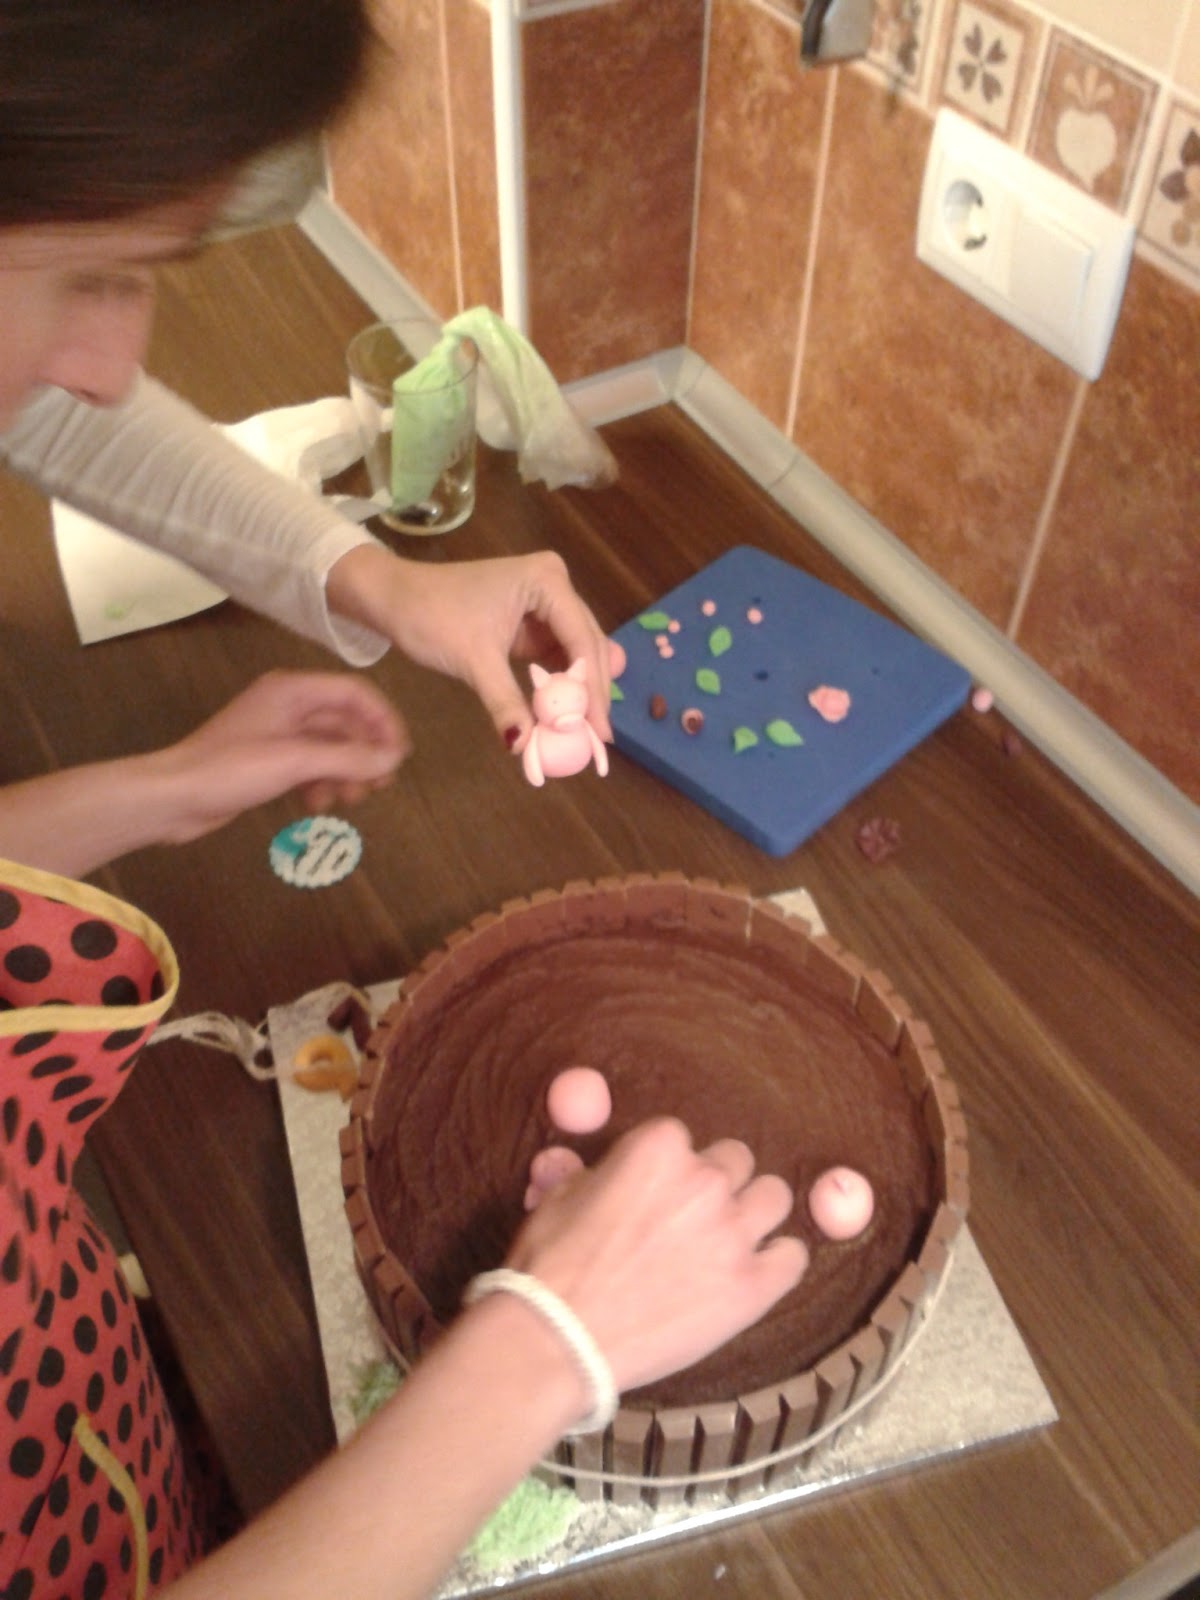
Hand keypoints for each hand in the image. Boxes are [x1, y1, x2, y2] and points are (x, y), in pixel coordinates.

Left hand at [155, 669, 408, 841]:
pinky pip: (311, 766)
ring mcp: (279, 733)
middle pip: (346, 722)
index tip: (398, 755)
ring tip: (348, 800)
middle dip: (364, 754)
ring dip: (344, 773)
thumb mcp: (295, 762)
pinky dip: (321, 783)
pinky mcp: (270, 760)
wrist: (174, 798)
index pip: (355, 693)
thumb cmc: (230, 770)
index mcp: (293, 690)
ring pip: (331, 748)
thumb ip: (349, 758)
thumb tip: (394, 760)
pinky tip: (315, 804)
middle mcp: (289, 705)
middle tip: (379, 786)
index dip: (383, 721)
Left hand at [326, 546, 619, 751]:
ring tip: (588, 732)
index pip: (582, 639)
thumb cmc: (430, 615)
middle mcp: (554, 585)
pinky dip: (559, 686)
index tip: (599, 731)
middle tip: (598, 739)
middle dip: (591, 693)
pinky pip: (555, 657)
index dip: (593, 689)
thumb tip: (523, 746)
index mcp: (546, 580)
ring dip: (578, 692)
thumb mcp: (472, 660)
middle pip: (586, 645)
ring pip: (575, 653)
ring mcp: (544, 603)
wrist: (393, 598)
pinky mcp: (531, 622)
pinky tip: (567, 715)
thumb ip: (504, 701)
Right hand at [502, 1117, 807, 1395]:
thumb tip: (579, 1164)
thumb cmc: (551, 1266)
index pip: (683, 1139)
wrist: (560, 1339)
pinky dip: (779, 1261)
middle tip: (693, 1218)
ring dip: (755, 1213)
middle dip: (716, 1184)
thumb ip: (587, 1173)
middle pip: (736, 1161)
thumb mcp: (558, 1200)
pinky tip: (757, 1272)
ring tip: (731, 1239)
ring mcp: (734, 1233)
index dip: (670, 1168)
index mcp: (659, 1148)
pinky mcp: (752, 1287)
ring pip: (774, 1197)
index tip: (656, 1193)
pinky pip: (793, 1257)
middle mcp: (705, 1181)